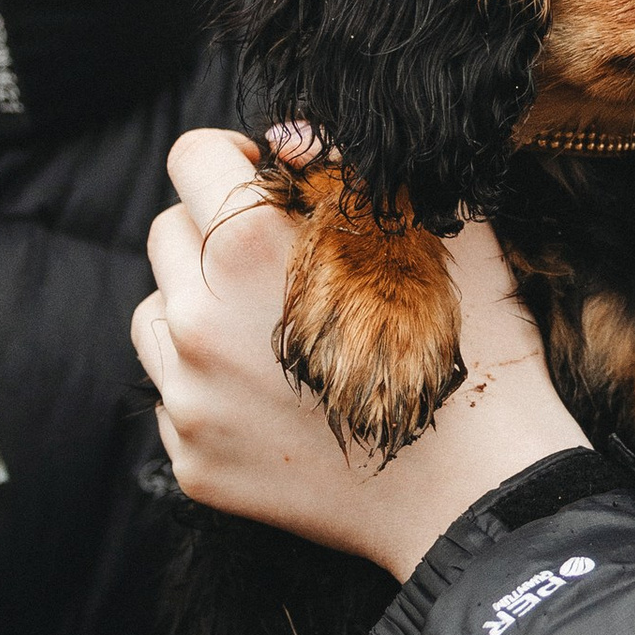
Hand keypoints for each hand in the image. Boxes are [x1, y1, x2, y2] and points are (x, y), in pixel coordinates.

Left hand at [133, 127, 587, 578]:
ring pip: (157, 316)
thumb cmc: (470, 351)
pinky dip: (213, 388)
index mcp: (252, 248)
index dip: (232, 155)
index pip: (191, 157)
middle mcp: (201, 320)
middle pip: (167, 234)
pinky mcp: (194, 459)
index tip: (268, 183)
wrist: (477, 493)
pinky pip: (175, 395)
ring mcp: (190, 398)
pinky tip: (280, 399)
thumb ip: (356, 170)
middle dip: (217, 232)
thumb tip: (288, 140)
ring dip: (200, 308)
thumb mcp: (434, 233)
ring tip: (273, 331)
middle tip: (282, 264)